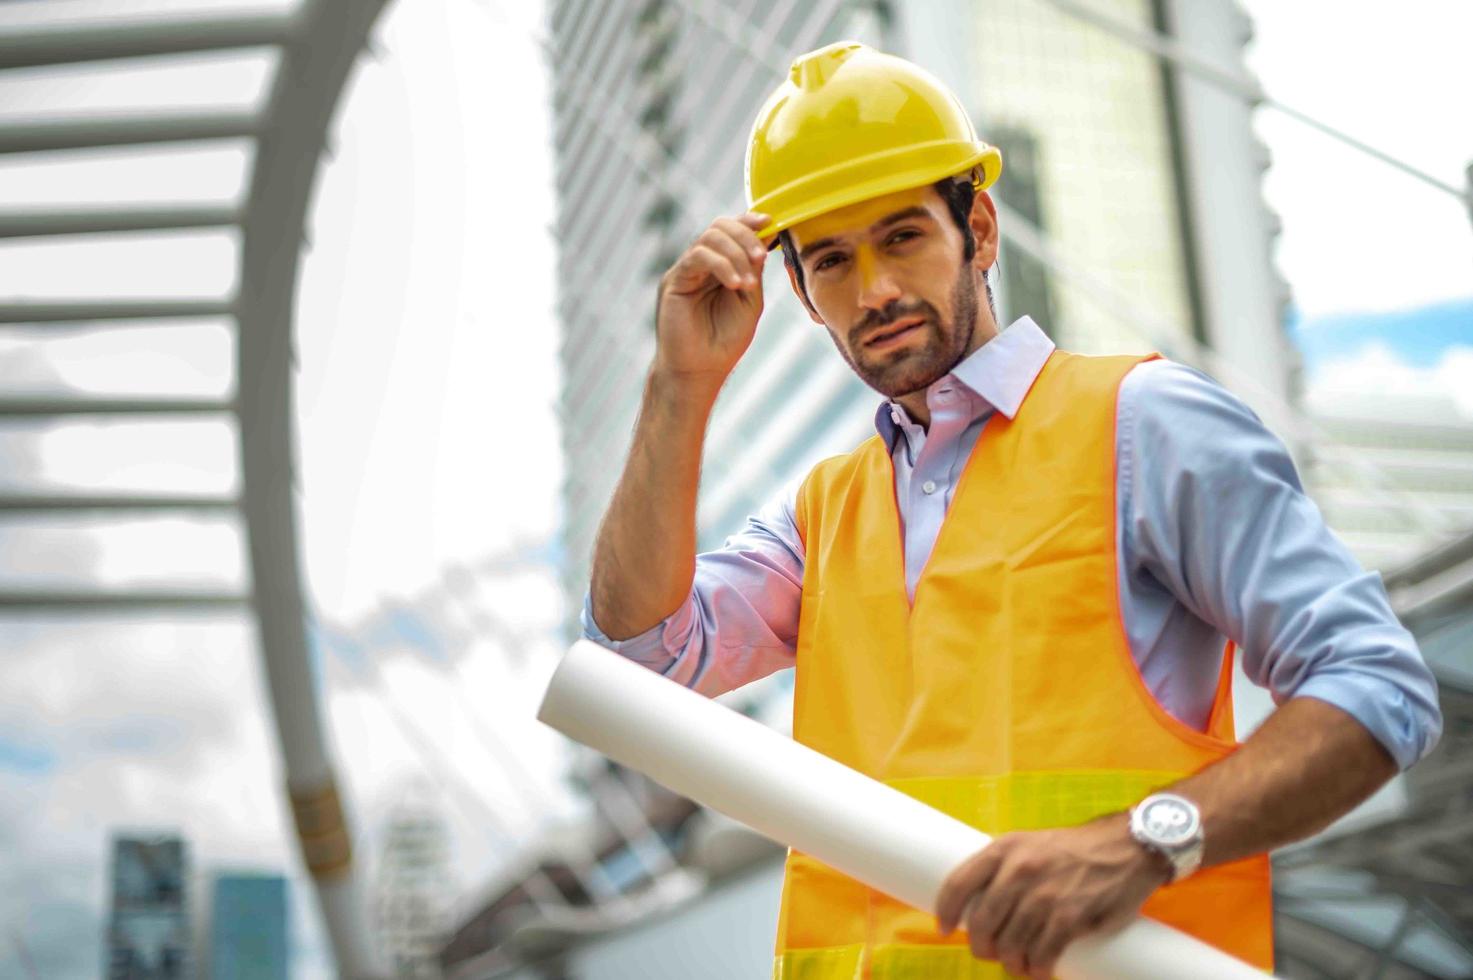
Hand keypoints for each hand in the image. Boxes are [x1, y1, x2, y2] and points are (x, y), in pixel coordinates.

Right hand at [654, 213, 768, 389]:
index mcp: (719, 266)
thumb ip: (754, 271)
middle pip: (720, 227)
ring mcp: (686, 270)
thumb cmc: (724, 341)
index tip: (770, 222)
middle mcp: (700, 264)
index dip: (749, 221)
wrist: (700, 371)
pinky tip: (735, 283)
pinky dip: (721, 265)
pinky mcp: (674, 280)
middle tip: (761, 256)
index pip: (731, 231)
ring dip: (736, 253)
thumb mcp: (749, 301)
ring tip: (748, 283)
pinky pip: (697, 257)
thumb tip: (765, 238)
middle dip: (745, 236)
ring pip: (709, 238)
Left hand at [934, 815, 1171, 979]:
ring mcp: (1045, 896)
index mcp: (1004, 849)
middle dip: (982, 946)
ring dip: (1011, 962)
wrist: (1127, 847)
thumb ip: (1004, 867)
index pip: (958, 883)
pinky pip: (1042, 956)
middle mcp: (1019, 871)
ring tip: (1018, 963)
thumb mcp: (1030, 844)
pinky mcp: (1071, 918)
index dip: (946, 911)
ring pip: (1010, 945)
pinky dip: (1037, 970)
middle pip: (982, 923)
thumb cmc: (1073, 849)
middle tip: (990, 953)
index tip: (945, 928)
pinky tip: (1039, 970)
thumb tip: (979, 902)